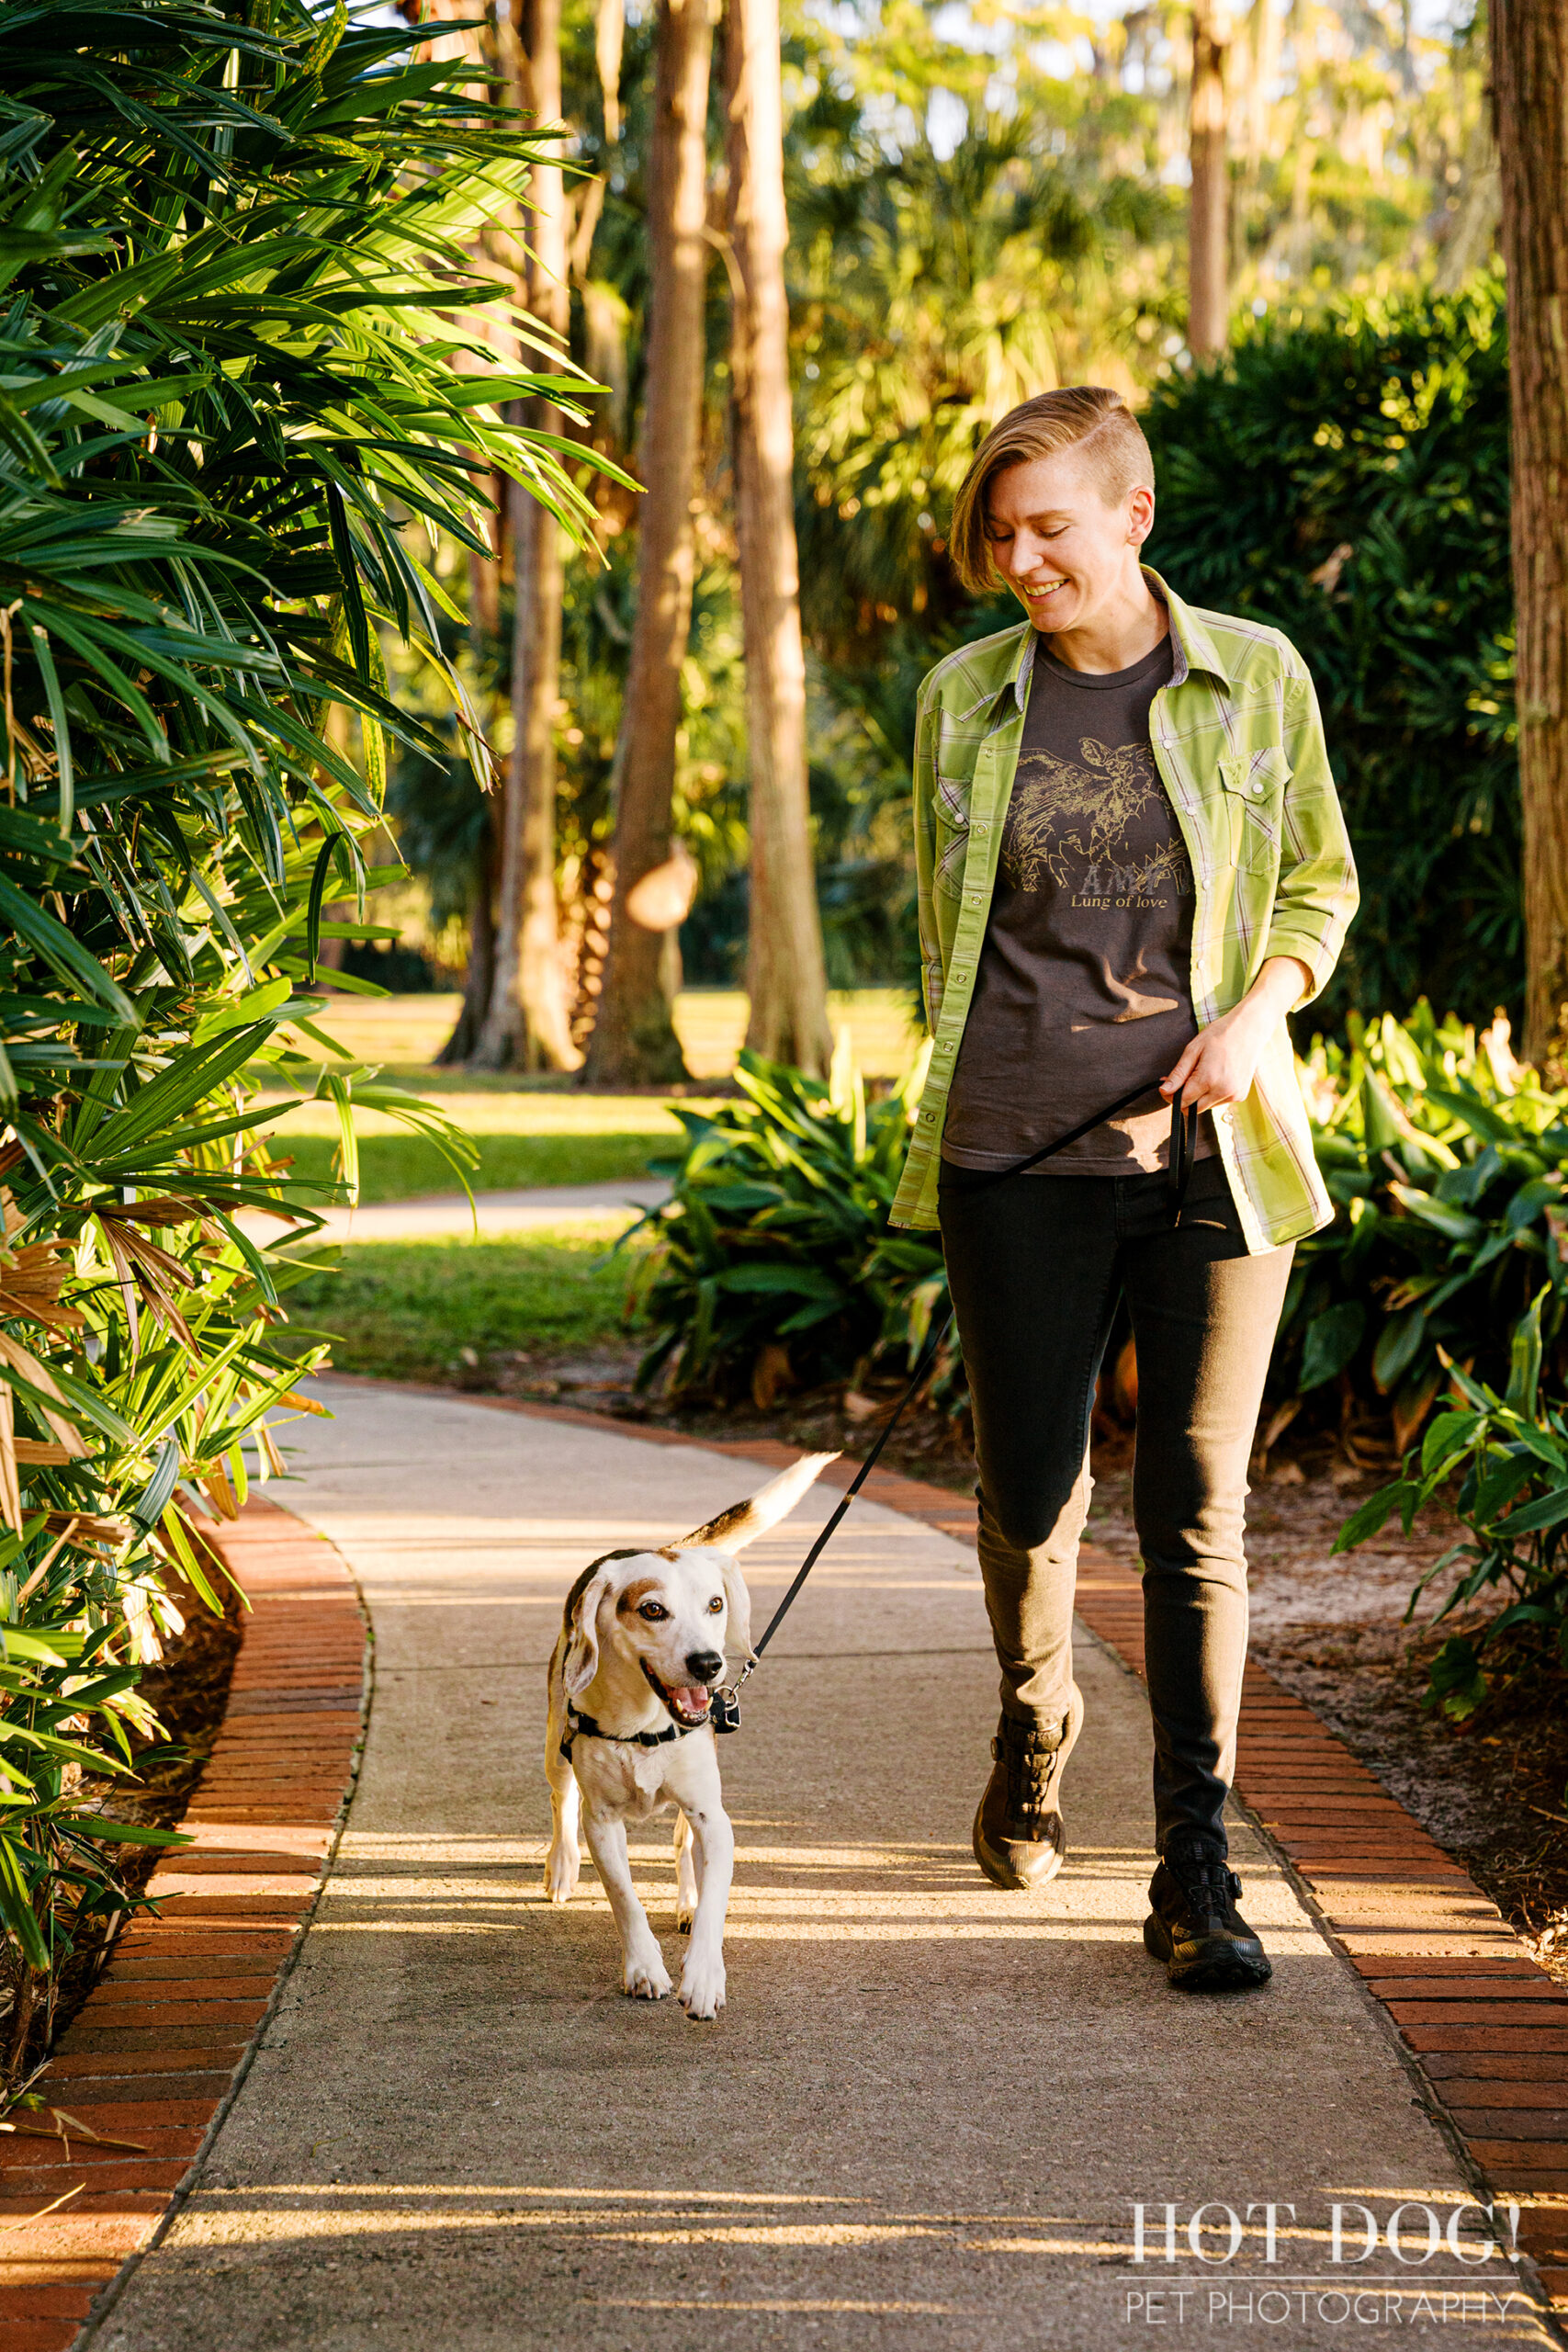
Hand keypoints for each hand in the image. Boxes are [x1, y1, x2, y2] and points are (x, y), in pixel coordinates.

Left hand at [1160, 956, 1311, 1114]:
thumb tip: (1164, 1091)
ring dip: (1200, 1096)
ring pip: (1206, 1106)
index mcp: (1209, 1080)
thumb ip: (1178, 1074)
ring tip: (1204, 1072)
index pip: (1183, 1102)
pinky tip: (1217, 1075)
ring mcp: (1234, 1095)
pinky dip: (1213, 1093)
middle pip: (1194, 1109)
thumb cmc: (1219, 1035)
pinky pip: (1219, 1102)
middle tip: (1186, 1078)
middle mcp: (1223, 1091)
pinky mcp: (1240, 1096)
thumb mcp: (1193, 1050)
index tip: (1169, 1086)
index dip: (1172, 1096)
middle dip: (1185, 1098)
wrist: (1249, 1030)